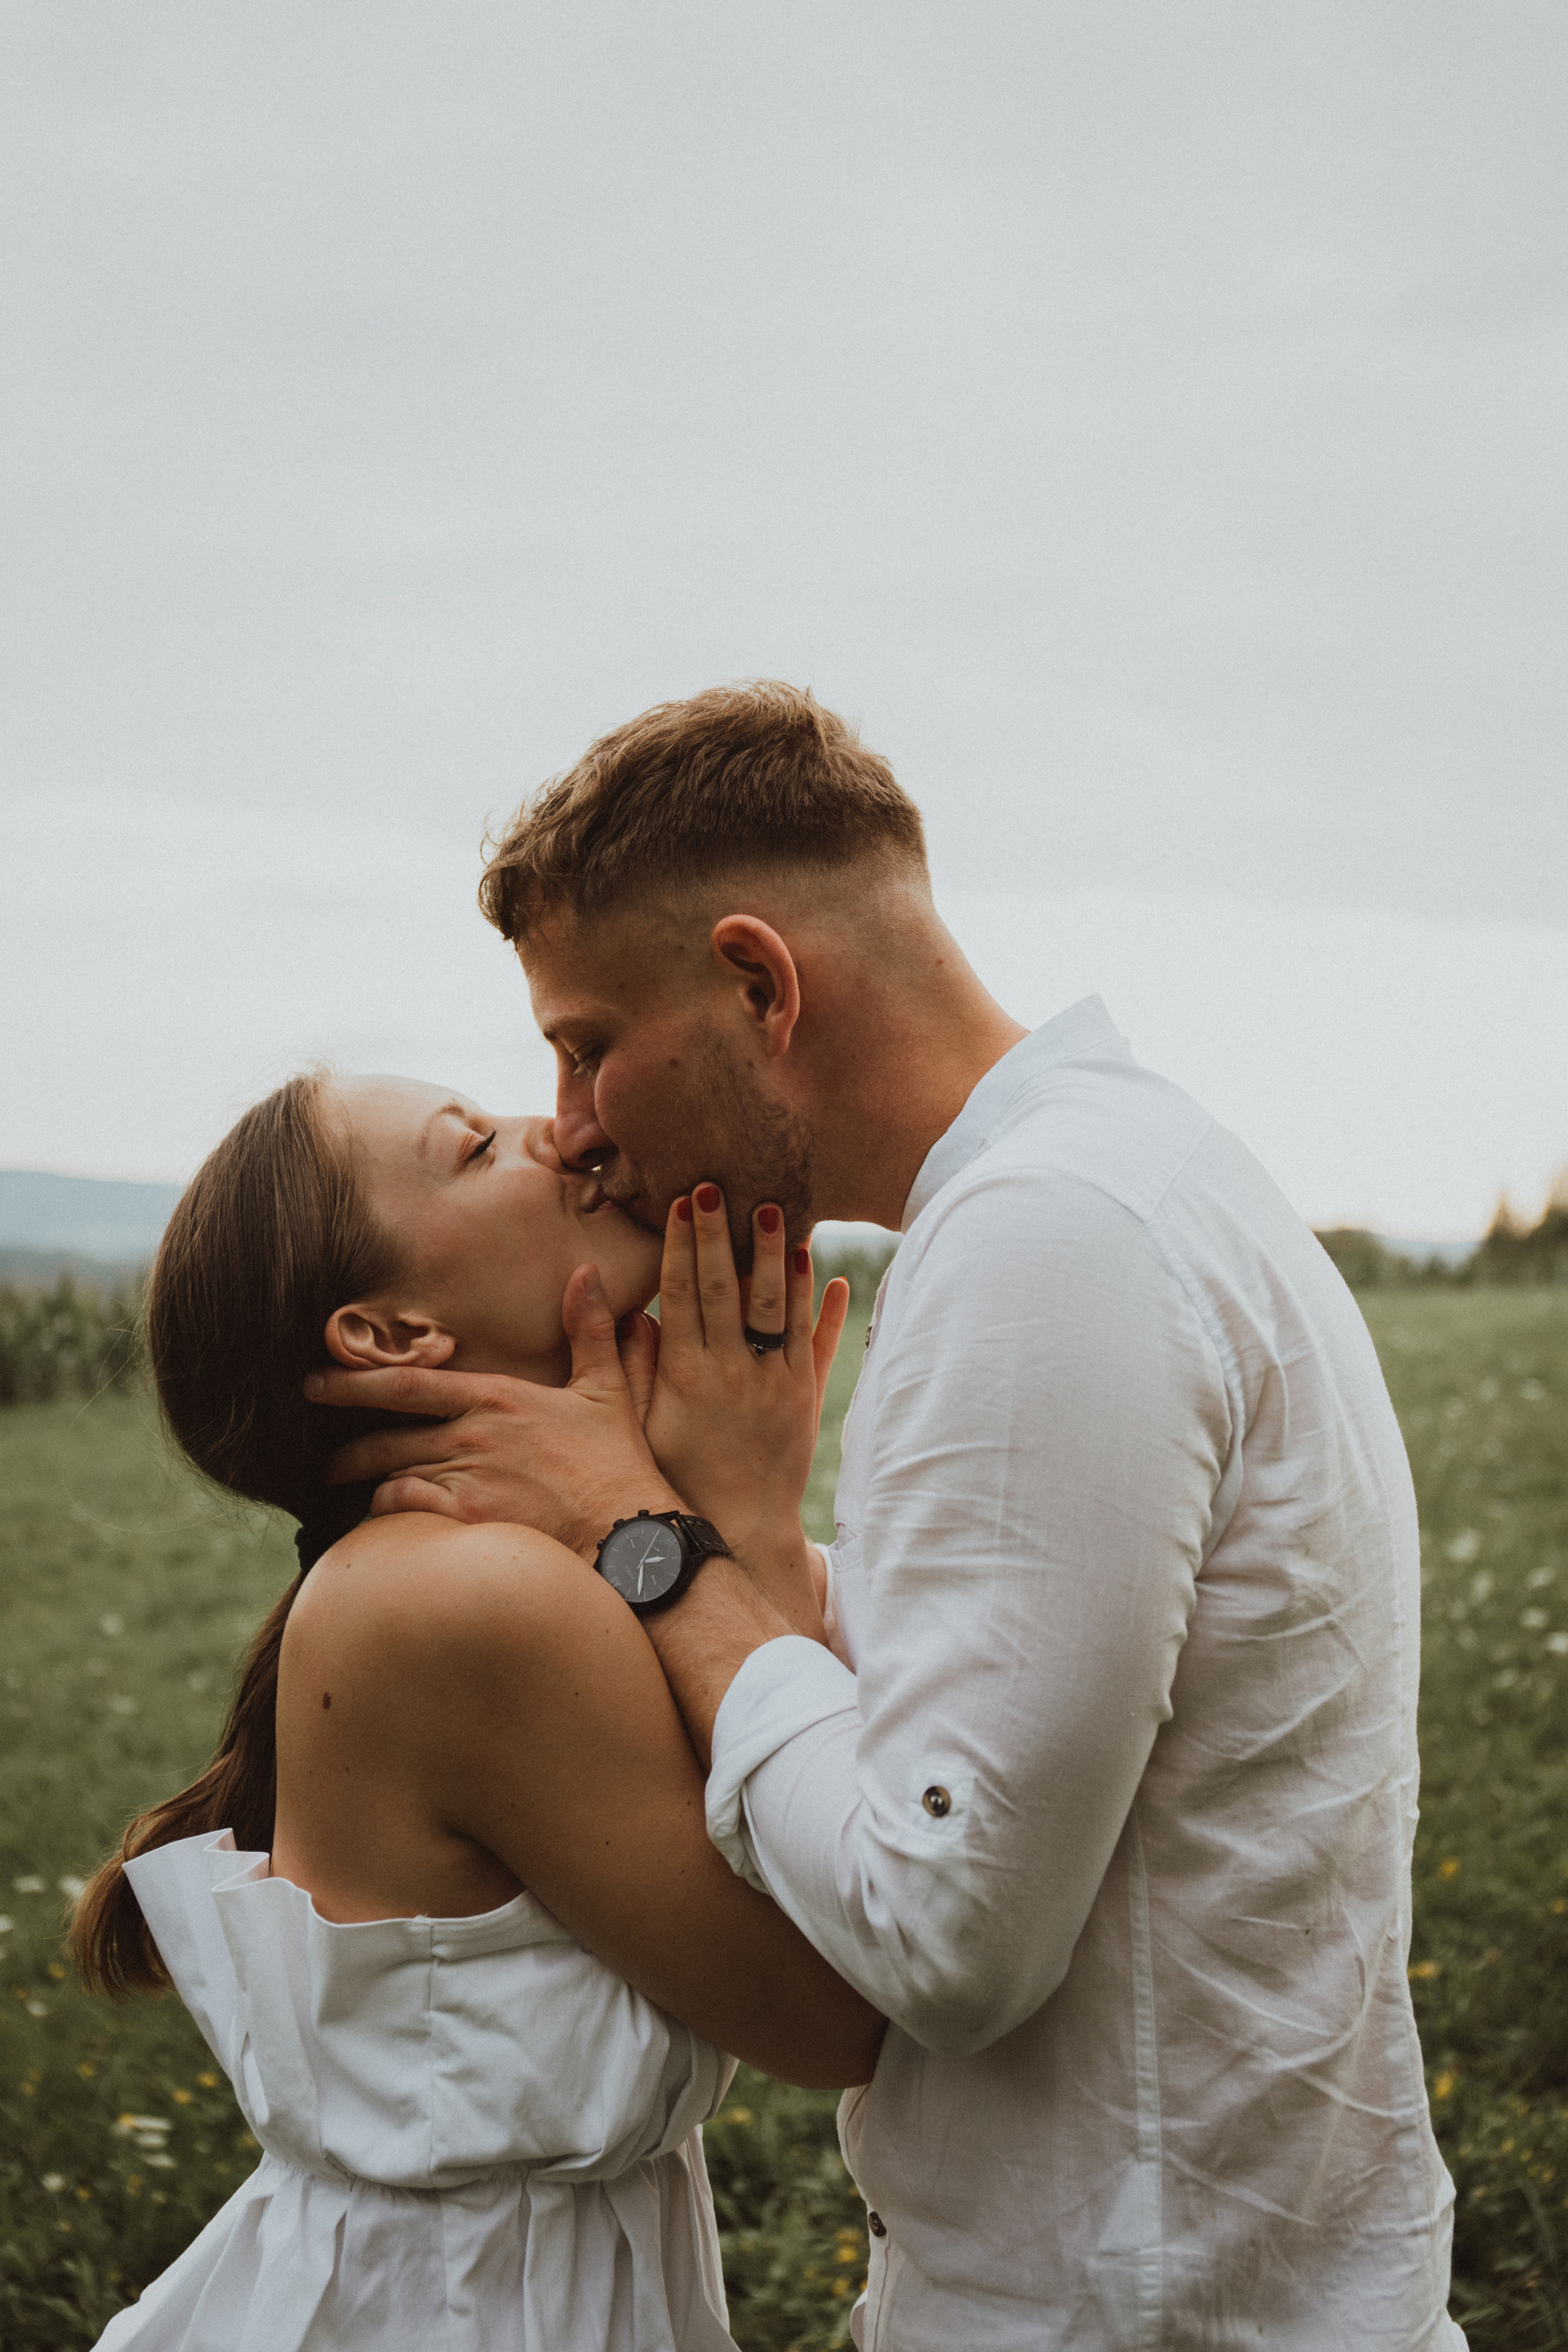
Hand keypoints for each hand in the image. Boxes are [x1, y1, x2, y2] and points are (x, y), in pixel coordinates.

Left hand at [308, 1266, 680, 1555]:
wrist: (629, 1534)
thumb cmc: (617, 1463)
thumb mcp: (606, 1388)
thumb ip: (590, 1330)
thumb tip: (586, 1272)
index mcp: (497, 1397)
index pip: (408, 1383)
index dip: (355, 1381)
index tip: (316, 1381)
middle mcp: (471, 1435)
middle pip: (385, 1435)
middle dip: (345, 1445)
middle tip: (318, 1453)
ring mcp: (464, 1480)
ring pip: (388, 1475)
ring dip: (362, 1481)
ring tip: (344, 1488)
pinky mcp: (464, 1522)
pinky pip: (403, 1512)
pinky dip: (385, 1513)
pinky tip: (380, 1519)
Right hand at [643, 1184, 848, 1630]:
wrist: (741, 1527)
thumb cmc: (679, 1477)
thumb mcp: (643, 1426)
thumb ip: (636, 1369)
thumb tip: (631, 1314)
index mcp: (686, 1373)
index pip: (683, 1293)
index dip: (682, 1245)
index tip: (682, 1205)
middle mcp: (732, 1371)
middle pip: (727, 1287)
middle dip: (723, 1234)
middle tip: (720, 1186)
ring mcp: (774, 1382)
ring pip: (776, 1306)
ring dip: (776, 1256)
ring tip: (775, 1210)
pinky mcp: (806, 1397)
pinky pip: (816, 1343)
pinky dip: (824, 1306)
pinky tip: (826, 1270)